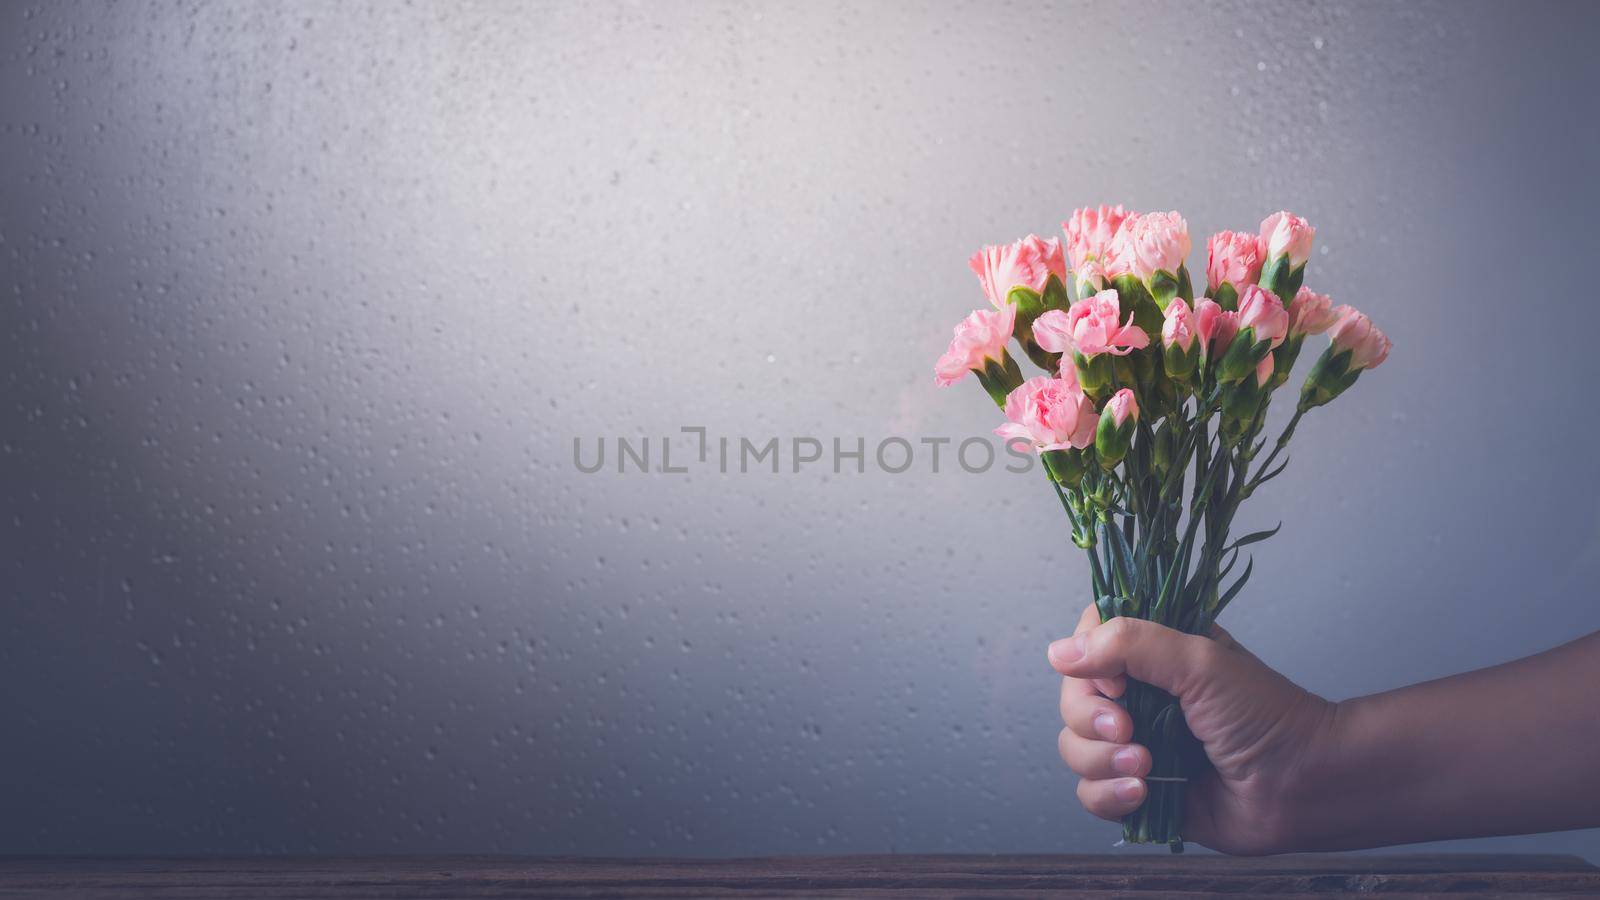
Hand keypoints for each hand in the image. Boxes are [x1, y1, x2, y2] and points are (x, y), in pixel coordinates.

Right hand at [1049, 604, 1336, 853]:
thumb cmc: (1265, 716)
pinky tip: (1144, 793)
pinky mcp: (1138, 790)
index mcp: (1152, 655)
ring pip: (1074, 747)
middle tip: (1130, 729)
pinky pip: (1090, 792)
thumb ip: (1130, 644)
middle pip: (1072, 699)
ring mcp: (1136, 744)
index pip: (1087, 642)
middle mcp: (1138, 697)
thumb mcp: (1200, 661)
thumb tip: (1058, 652)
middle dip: (1091, 719)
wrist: (1303, 787)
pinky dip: (1109, 794)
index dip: (1087, 662)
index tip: (1117, 680)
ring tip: (1148, 767)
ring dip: (1101, 760)